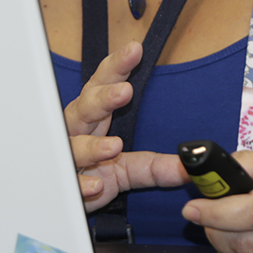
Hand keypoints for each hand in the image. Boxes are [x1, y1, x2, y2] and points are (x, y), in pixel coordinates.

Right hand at [64, 41, 184, 209]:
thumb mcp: (129, 169)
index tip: (134, 50)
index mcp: (92, 119)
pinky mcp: (64, 183)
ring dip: (92, 146)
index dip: (117, 67)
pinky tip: (95, 184)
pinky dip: (81, 183)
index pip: (104, 85)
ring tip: (113, 146)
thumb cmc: (93, 174)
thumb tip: (188, 165)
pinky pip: (70, 182)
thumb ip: (156, 167)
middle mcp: (76, 132)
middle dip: (101, 99)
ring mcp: (67, 156)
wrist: (69, 203)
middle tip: (123, 92)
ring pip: (73, 145)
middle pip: (84, 107)